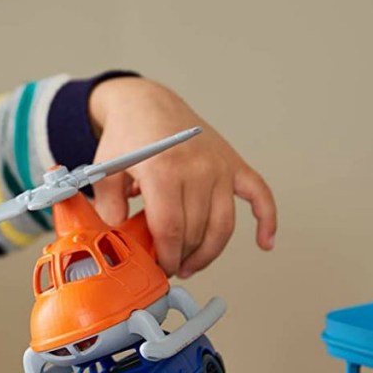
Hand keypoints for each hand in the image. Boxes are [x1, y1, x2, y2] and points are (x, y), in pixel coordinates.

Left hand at [87, 77, 276, 277]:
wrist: (148, 103)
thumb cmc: (128, 136)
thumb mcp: (105, 169)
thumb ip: (108, 204)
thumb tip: (117, 233)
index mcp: (163, 169)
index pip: (171, 228)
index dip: (166, 256)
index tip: (160, 269)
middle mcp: (197, 167)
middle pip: (197, 230)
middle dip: (184, 257)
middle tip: (170, 269)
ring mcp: (219, 166)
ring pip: (224, 223)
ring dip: (210, 252)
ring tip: (193, 265)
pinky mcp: (233, 163)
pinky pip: (259, 194)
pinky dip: (267, 220)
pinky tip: (265, 243)